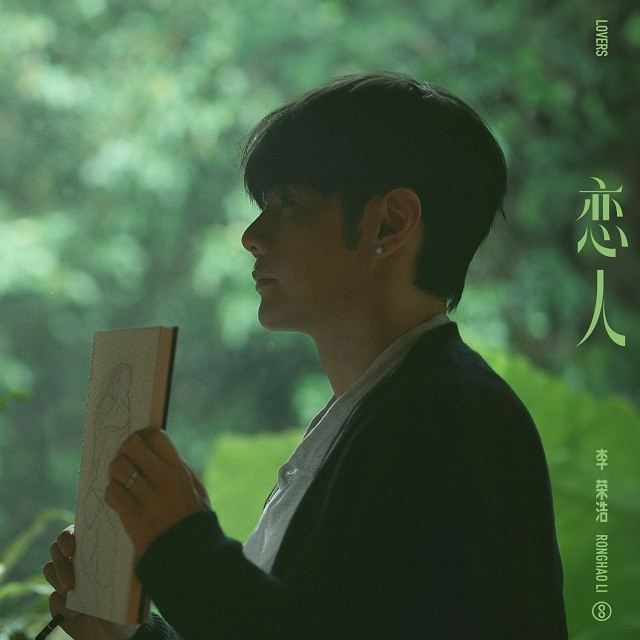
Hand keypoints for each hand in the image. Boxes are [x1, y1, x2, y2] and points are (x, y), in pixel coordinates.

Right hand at [43, 525, 140, 639]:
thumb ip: (129, 562)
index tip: (72, 548)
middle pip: (56, 548)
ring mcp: (67, 582)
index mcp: (97, 549)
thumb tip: (133, 544)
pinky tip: (76, 613)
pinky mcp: (60, 604)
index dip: (69, 536)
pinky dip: (62, 605)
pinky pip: (52, 599)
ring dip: (59, 580)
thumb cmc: (130, 600)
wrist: (119, 634)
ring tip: (73, 592)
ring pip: (49, 569)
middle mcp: (79, 562)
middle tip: (71, 581)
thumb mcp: (133, 580)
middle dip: (61, 562)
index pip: (76, 532)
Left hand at [105, 429, 210, 560]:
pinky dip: (113, 492)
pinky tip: (122, 498)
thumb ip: (177, 466)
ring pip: (117, 467)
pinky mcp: (131, 515)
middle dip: (126, 450)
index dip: (144, 437)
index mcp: (179, 470)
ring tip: (124, 480)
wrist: (189, 554)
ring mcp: (146, 498)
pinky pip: (111, 492)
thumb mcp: (195, 487)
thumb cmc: (193, 517)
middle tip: (129, 460)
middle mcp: (163, 480)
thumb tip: (155, 447)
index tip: (142, 444)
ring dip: (117, 472)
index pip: (155, 437)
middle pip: (131, 446)